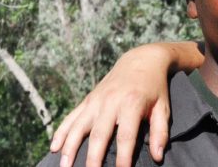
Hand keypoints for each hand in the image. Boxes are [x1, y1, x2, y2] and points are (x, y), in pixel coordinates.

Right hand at [48, 43, 175, 166]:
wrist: (141, 61)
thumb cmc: (155, 88)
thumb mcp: (163, 108)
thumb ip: (160, 132)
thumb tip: (157, 156)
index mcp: (132, 104)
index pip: (126, 136)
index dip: (123, 157)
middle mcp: (110, 102)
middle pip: (99, 134)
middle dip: (93, 158)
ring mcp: (96, 100)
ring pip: (78, 127)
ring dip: (69, 148)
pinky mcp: (88, 99)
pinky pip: (71, 117)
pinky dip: (61, 132)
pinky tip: (54, 147)